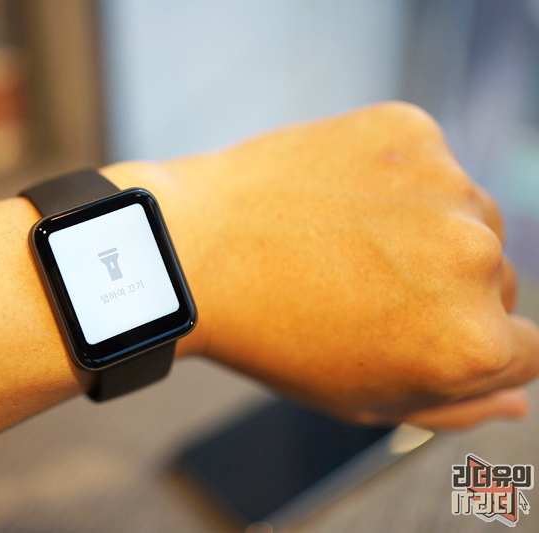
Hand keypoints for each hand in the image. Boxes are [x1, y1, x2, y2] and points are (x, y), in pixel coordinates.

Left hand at [104, 102, 538, 428]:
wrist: (195, 250)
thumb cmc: (271, 336)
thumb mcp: (360, 399)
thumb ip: (452, 405)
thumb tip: (514, 399)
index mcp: (471, 343)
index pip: (523, 350)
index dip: (460, 343)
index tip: (409, 327)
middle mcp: (476, 259)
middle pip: (495, 280)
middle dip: (443, 289)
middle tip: (361, 286)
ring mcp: (445, 186)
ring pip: (467, 216)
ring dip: (425, 230)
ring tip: (343, 241)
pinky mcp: (410, 132)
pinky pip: (426, 164)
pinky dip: (393, 179)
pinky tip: (335, 199)